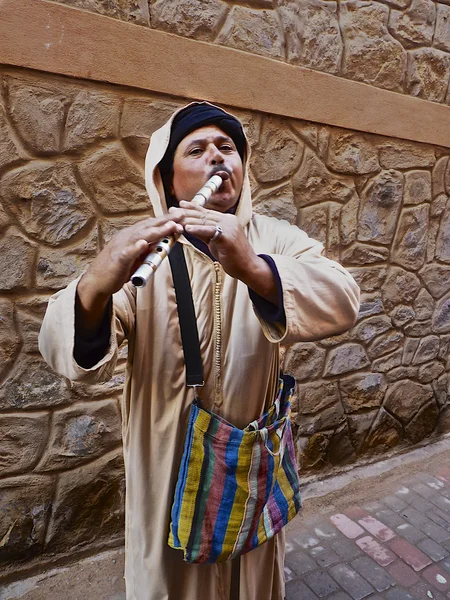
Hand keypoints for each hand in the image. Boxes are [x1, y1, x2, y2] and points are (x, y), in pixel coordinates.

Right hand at [77, 215, 183, 330]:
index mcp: (132, 235)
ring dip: (157, 230)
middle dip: (166, 220)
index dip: (166, 220)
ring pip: (141, 235)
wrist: (96, 282)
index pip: (151, 225)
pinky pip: (127, 252)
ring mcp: (121, 246)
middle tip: (182, 215)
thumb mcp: (136, 257)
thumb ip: (147, 250)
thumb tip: (161, 244)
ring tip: (171, 226)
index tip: (181, 215)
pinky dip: (136, 247)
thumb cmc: (117, 269)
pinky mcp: (117, 259)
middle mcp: (127, 237)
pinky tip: (144, 243)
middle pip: (149, 226)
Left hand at [170, 202, 258, 279]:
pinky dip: (197, 229)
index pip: (206, 212)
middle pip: (204, 215)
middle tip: (172, 211)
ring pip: (205, 221)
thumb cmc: (233, 257)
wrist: (248, 267)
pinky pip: (210, 231)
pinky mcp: (228, 237)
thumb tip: (190, 227)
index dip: (193, 208)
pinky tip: (187, 228)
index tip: (180, 205)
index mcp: (227, 220)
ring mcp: (229, 227)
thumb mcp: (216, 242)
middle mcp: (228, 220)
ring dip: (188, 220)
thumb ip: (205, 234)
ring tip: (175, 218)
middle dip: (186, 213)